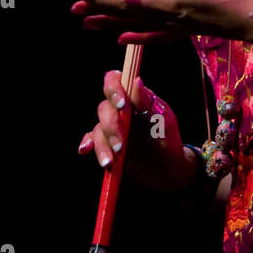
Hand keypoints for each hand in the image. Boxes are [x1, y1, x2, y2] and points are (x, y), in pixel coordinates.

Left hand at [69, 0, 252, 45]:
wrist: (249, 19)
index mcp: (168, 2)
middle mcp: (166, 18)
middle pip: (127, 13)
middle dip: (100, 11)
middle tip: (75, 10)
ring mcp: (173, 27)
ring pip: (134, 24)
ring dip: (109, 24)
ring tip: (87, 25)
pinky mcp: (183, 31)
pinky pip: (154, 36)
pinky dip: (137, 36)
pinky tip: (123, 39)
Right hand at [77, 70, 195, 193]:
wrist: (167, 171)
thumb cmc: (168, 142)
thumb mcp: (164, 122)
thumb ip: (147, 103)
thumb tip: (136, 81)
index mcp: (136, 98)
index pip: (117, 81)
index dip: (114, 88)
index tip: (122, 104)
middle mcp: (121, 110)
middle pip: (104, 108)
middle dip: (111, 127)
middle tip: (121, 146)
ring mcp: (113, 127)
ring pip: (98, 128)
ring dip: (102, 144)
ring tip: (110, 161)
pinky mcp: (106, 143)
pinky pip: (91, 140)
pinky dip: (88, 144)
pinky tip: (85, 150)